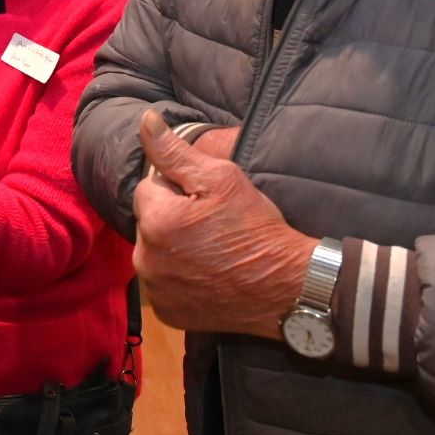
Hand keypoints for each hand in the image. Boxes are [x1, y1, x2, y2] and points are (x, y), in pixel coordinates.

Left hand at [133, 111, 313, 339]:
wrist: (289, 286)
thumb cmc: (257, 227)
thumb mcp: (222, 178)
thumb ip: (175, 151)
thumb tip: (146, 121)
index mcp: (156, 222)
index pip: (149, 188)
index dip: (179, 190)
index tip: (207, 203)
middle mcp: (146, 260)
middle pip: (149, 222)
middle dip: (172, 219)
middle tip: (212, 227)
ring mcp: (156, 291)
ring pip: (154, 254)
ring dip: (172, 249)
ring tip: (212, 251)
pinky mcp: (168, 313)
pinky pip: (163, 284)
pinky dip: (178, 279)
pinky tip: (207, 276)